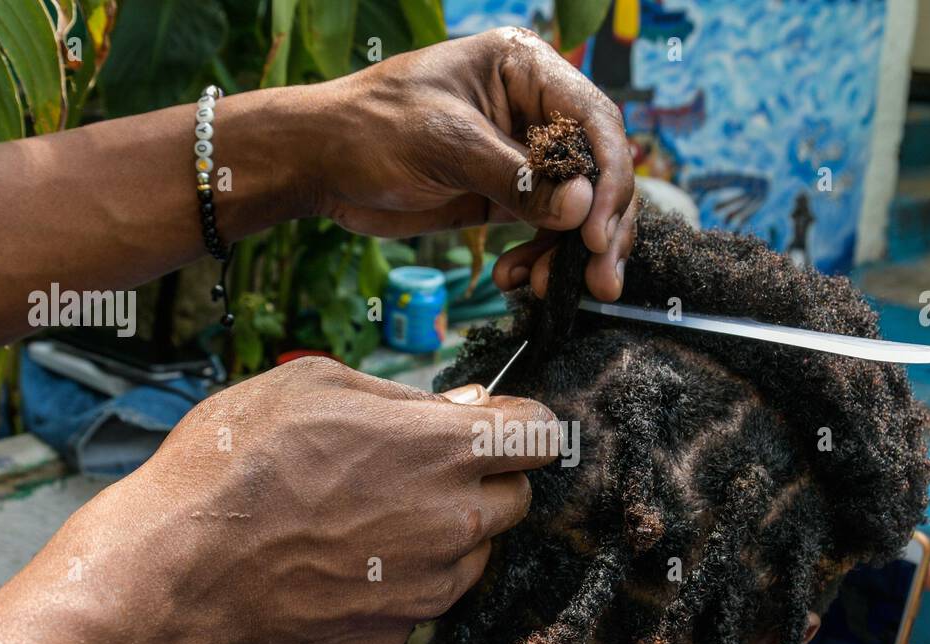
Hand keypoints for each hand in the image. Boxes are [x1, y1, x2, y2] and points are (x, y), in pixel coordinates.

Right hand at [82, 357, 557, 643]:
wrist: (174, 573)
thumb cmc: (233, 467)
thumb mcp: (312, 386)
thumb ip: (404, 396)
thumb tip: (464, 405)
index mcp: (444, 450)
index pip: (542, 433)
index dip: (522, 424)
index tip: (498, 426)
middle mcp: (454, 524)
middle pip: (517, 499)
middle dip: (483, 480)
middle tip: (417, 471)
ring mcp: (429, 589)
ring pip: (474, 556)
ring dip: (444, 535)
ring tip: (365, 520)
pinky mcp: (396, 635)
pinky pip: (422, 600)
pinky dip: (400, 582)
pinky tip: (340, 565)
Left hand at [309, 27, 635, 300]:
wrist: (320, 161)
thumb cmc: (372, 128)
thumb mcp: (447, 146)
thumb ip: (517, 180)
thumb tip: (582, 210)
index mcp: (526, 69)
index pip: (595, 121)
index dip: (609, 178)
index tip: (597, 232)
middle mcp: (535, 110)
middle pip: (598, 170)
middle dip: (600, 228)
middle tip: (599, 279)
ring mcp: (523, 157)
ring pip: (578, 209)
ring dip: (569, 255)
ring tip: (544, 287)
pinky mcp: (507, 197)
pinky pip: (545, 232)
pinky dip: (539, 260)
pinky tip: (517, 280)